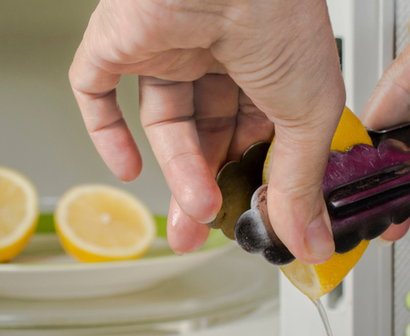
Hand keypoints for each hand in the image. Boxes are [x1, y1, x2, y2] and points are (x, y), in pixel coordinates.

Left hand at [69, 0, 345, 262]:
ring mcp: (166, 46)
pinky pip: (99, 91)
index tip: (252, 217)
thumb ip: (300, 183)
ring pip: (166, 122)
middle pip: (207, 135)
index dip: (251, 178)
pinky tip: (127, 168)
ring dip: (178, 171)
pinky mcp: (119, 40)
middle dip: (209, 187)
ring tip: (195, 209)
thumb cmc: (277, 13)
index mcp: (267, 64)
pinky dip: (108, 132)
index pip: (254, 134)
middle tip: (209, 228)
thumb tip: (310, 238)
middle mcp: (216, 54)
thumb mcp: (308, 115)